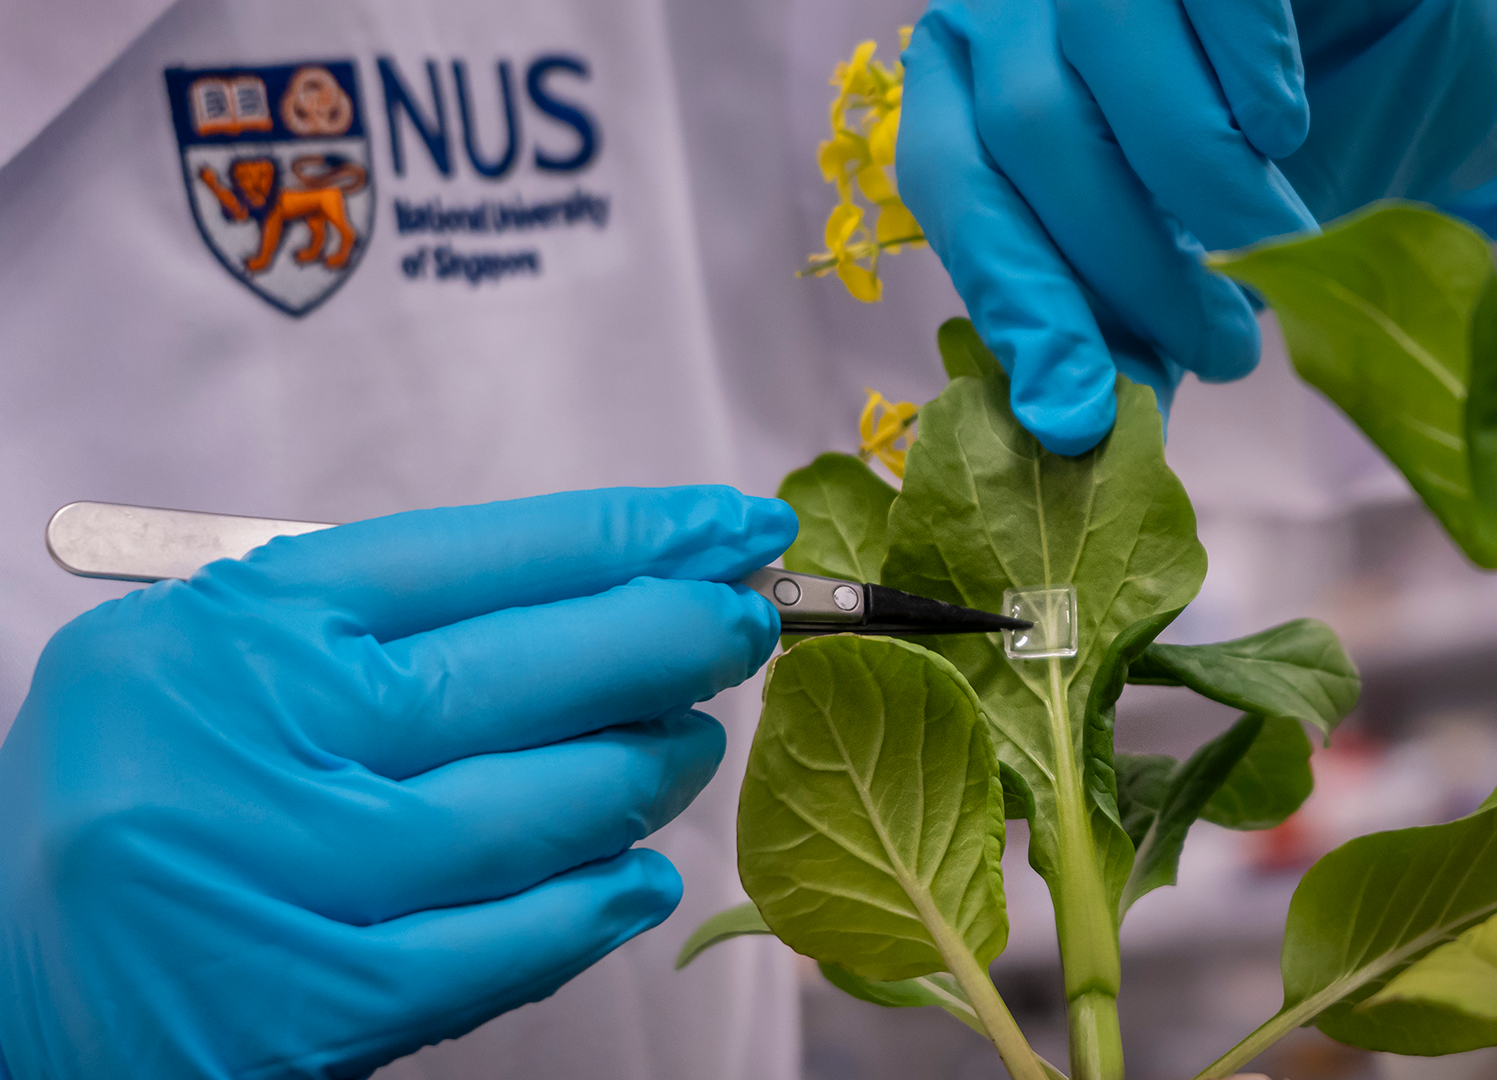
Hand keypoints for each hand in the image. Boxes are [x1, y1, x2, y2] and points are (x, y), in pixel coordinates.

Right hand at [0, 487, 796, 1079]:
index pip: (483, 554)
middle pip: (527, 671)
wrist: (5, 972)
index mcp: (239, 626)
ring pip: (534, 811)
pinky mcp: (315, 1002)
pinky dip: (588, 909)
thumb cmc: (129, 794)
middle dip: (670, 638)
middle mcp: (266, 735)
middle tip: (748, 623)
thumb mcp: (205, 657)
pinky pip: (500, 947)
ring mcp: (294, 872)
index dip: (632, 537)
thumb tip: (585, 599)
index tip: (729, 527)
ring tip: (696, 740)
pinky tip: (642, 879)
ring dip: (643, 771)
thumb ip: (365, 623)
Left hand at [897, 0, 1496, 455]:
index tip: (1073, 411)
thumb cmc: (1248, 132)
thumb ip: (1117, 311)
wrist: (1376, 24)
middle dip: (1126, 269)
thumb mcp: (1169, 227)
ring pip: (1106, 74)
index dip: (1014, 303)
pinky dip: (1251, 82)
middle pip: (1027, 139)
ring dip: (1202, 193)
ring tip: (1274, 252)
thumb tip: (1082, 424)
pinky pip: (1214, 6)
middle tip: (1223, 351)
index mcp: (968, 75)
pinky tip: (1283, 129)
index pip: (953, 186)